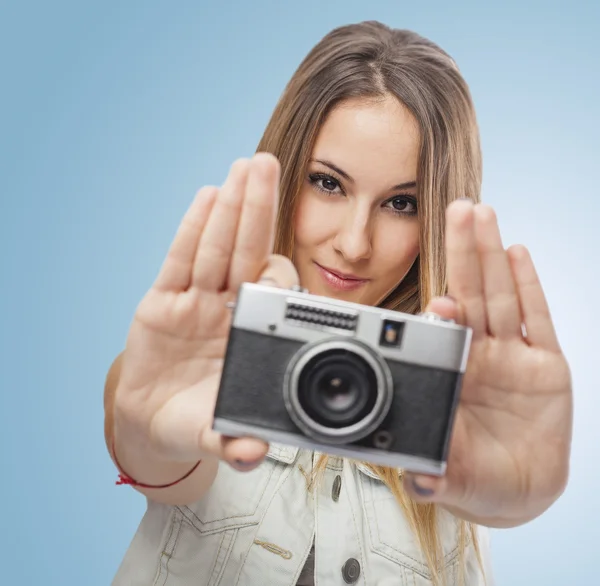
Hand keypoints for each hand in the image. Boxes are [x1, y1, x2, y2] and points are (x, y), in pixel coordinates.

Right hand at [113, 154, 297, 471]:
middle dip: (257, 210)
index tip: (289, 255)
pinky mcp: (162, 303)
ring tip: (243, 169)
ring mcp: (194, 301)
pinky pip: (179, 261)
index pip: (268, 293)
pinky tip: (206, 198)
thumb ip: (233, 440)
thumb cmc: (194, 418)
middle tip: (268, 166)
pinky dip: (192, 229)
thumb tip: (253, 455)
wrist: (155, 420)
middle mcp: (224, 309)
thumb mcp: (214, 430)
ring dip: (229, 208)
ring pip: (215, 247)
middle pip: (245, 251)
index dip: (279, 271)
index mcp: (246, 333)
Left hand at [403, 200, 571, 527]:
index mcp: (451, 374)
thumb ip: (435, 471)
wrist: (517, 491)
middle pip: (471, 295)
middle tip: (456, 210)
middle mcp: (479, 355)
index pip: (444, 331)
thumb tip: (417, 479)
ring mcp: (512, 356)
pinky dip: (529, 286)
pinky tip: (518, 254)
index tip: (438, 301)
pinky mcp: (546, 364)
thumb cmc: (475, 477)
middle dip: (465, 254)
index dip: (442, 311)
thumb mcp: (452, 474)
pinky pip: (538, 319)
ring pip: (501, 296)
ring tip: (482, 215)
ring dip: (493, 255)